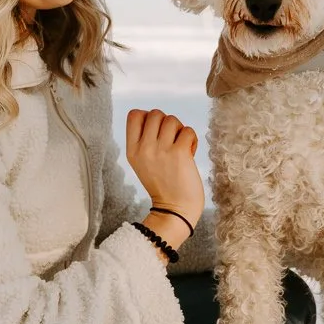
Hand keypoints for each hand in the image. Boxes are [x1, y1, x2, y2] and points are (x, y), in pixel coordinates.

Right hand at [124, 109, 204, 245]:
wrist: (175, 210)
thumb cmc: (163, 185)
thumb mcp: (142, 163)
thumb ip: (144, 141)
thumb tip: (157, 118)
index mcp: (132, 150)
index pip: (134, 114)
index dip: (148, 117)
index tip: (157, 132)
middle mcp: (144, 148)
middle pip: (155, 113)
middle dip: (167, 123)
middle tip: (171, 141)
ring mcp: (161, 150)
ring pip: (172, 119)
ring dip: (180, 131)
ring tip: (181, 147)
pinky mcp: (179, 153)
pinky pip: (188, 130)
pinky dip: (192, 139)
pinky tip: (189, 152)